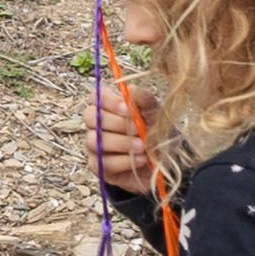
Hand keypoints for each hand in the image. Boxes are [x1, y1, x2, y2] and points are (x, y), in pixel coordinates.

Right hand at [89, 78, 159, 194]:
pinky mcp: (98, 166)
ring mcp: (94, 145)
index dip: (108, 101)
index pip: (95, 96)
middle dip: (116, 123)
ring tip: (142, 146)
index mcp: (107, 105)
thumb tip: (130, 90)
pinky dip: (124, 161)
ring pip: (95, 140)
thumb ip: (143, 99)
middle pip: (90, 117)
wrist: (164, 162)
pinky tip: (141, 159)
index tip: (127, 108)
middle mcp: (95, 124)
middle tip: (138, 129)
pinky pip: (103, 162)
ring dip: (121, 143)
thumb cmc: (154, 131)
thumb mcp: (154, 112)